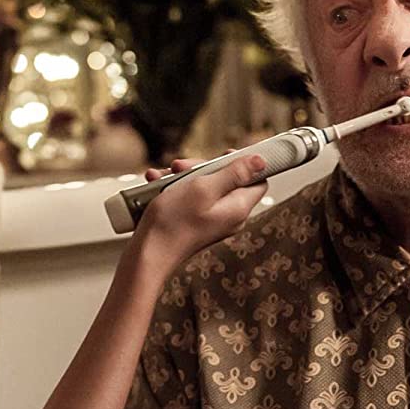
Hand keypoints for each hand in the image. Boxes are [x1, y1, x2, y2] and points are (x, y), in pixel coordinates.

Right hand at [132, 154, 267, 267]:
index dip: (245, 164)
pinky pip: (190, 197)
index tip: (224, 155)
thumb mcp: (204, 188)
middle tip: (181, 167)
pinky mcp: (195, 222)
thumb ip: (234, 173)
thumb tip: (261, 161)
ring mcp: (212, 220)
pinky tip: (157, 186)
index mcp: (238, 207)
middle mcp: (229, 215)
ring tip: (164, 177)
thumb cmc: (173, 223)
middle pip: (227, 179)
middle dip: (203, 167)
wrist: (147, 253)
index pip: (258, 180)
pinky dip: (174, 189)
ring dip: (183, 176)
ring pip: (204, 185)